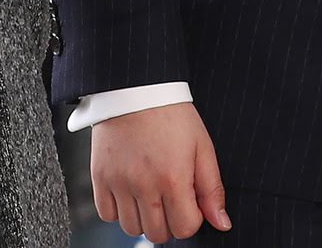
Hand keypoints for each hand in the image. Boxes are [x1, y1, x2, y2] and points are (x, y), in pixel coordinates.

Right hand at [91, 103, 229, 241]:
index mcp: (173, 178)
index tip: (189, 199)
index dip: (192, 218)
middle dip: (169, 220)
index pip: (184, 228)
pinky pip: (107, 215)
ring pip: (131, 229)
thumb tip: (222, 223)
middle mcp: (144, 185)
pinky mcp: (100, 178)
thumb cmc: (172, 114)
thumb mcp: (202, 146)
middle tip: (170, 195)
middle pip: (157, 234)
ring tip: (151, 191)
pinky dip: (119, 209)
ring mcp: (119, 183)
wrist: (137, 89)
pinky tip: (130, 189)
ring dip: (144, 217)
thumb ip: (212, 188)